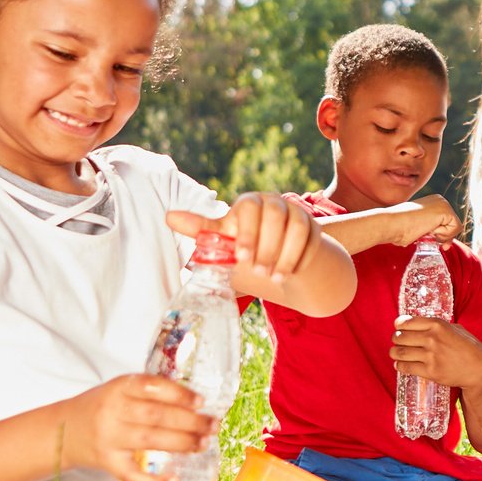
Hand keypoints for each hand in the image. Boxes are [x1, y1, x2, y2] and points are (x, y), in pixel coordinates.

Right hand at [61, 374, 214, 480]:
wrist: (63, 429)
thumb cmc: (100, 407)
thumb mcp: (119, 389)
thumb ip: (149, 393)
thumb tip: (194, 404)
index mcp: (118, 387)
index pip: (152, 387)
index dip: (178, 394)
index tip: (200, 402)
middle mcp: (112, 411)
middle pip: (157, 416)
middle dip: (190, 421)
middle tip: (212, 426)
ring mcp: (109, 438)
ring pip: (150, 440)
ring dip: (182, 443)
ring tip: (203, 443)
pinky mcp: (107, 462)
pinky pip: (132, 475)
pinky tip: (173, 480)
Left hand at [167, 192, 319, 283]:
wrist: (283, 264)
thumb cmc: (248, 250)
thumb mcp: (225, 243)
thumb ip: (201, 229)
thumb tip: (168, 216)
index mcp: (249, 204)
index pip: (248, 206)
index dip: (245, 231)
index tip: (241, 257)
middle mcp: (273, 203)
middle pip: (273, 214)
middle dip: (265, 245)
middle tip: (257, 270)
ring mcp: (296, 213)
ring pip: (294, 225)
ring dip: (282, 254)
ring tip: (273, 277)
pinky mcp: (313, 227)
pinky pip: (310, 238)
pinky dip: (297, 259)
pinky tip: (287, 275)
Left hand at [390, 317, 481, 392]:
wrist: (479, 369)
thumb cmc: (469, 347)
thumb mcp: (456, 328)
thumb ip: (438, 325)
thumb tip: (420, 323)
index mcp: (437, 324)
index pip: (406, 322)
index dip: (399, 325)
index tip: (398, 327)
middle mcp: (432, 338)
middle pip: (400, 337)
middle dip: (396, 339)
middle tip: (397, 341)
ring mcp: (430, 356)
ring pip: (399, 353)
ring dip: (394, 353)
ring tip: (395, 353)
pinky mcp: (430, 372)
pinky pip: (406, 367)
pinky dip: (400, 366)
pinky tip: (400, 364)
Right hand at [396, 194, 461, 244]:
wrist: (392, 223)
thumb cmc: (399, 228)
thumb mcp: (418, 227)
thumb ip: (430, 229)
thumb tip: (443, 241)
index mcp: (432, 202)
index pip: (447, 221)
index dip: (443, 234)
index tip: (434, 240)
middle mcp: (440, 200)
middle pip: (454, 224)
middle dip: (445, 236)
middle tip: (431, 238)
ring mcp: (443, 204)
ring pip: (456, 227)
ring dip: (443, 235)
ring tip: (427, 231)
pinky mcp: (445, 210)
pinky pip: (456, 228)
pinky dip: (445, 234)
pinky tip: (430, 230)